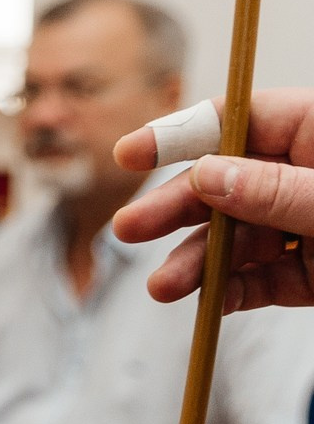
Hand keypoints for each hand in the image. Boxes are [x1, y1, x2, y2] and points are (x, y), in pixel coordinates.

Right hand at [116, 90, 313, 308]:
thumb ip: (276, 190)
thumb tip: (205, 175)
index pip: (238, 121)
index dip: (179, 136)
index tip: (127, 155)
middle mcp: (306, 176)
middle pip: (224, 184)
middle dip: (174, 209)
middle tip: (128, 228)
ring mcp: (307, 225)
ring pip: (238, 238)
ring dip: (197, 262)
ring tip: (164, 287)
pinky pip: (265, 280)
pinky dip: (236, 291)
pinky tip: (213, 302)